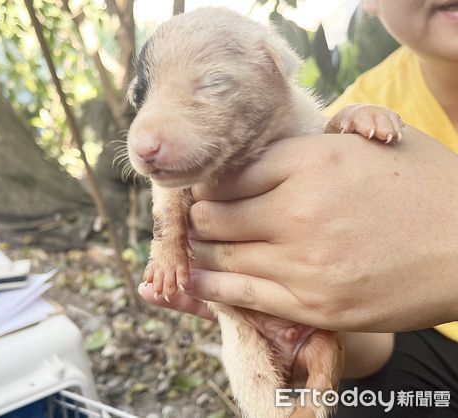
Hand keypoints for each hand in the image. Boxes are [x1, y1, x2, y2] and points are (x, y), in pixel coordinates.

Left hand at [173, 127, 457, 331]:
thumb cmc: (427, 189)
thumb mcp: (376, 142)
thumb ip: (324, 135)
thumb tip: (279, 144)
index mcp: (312, 161)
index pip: (230, 175)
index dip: (213, 185)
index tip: (208, 192)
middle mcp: (298, 210)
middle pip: (214, 215)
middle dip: (202, 218)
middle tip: (201, 220)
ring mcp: (303, 262)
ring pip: (220, 256)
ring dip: (202, 251)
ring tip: (196, 249)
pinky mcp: (313, 305)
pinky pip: (242, 293)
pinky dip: (213, 285)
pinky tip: (197, 280)